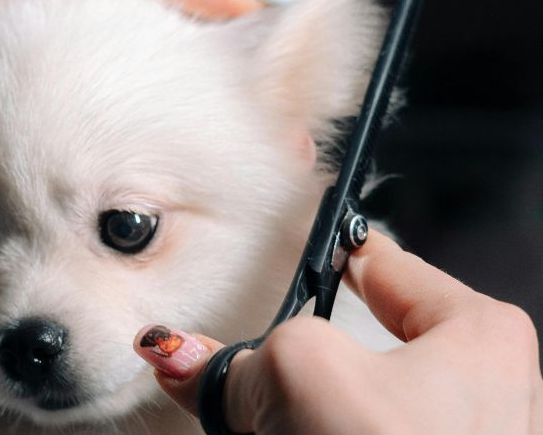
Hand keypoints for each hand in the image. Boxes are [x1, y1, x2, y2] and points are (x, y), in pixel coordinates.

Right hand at [134, 232, 542, 433]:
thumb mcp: (294, 371)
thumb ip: (236, 355)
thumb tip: (176, 355)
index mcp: (480, 333)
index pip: (383, 265)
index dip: (329, 255)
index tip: (302, 248)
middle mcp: (488, 388)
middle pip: (366, 338)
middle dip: (310, 347)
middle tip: (267, 348)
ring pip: (355, 398)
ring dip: (304, 404)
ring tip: (263, 411)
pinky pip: (352, 431)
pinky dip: (315, 430)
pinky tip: (283, 434)